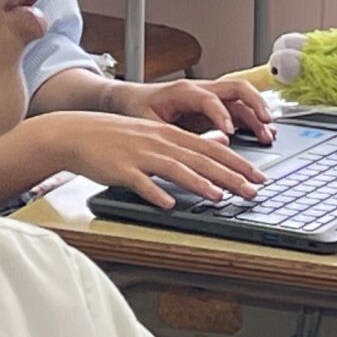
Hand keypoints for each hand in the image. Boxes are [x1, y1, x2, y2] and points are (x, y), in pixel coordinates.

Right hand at [41, 113, 265, 209]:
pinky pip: (141, 183)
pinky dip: (155, 193)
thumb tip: (219, 144)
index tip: (258, 176)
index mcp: (170, 134)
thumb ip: (187, 142)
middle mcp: (159, 141)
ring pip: (175, 168)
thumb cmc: (117, 137)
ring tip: (219, 197)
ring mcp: (140, 155)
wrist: (78, 133)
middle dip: (230, 175)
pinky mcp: (121, 169)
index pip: (212, 149)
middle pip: (201, 159)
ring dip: (199, 183)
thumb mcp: (155, 133)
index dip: (238, 162)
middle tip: (252, 190)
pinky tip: (168, 204)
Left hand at [111, 75, 276, 141]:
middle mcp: (201, 90)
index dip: (221, 115)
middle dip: (254, 103)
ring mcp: (209, 98)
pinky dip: (252, 121)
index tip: (230, 132)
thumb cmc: (137, 110)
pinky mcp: (213, 109)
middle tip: (266, 121)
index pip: (209, 98)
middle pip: (236, 88)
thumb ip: (178, 132)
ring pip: (241, 99)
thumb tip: (210, 141)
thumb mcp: (152, 124)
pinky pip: (238, 111)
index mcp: (183, 90)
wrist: (128, 102)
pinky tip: (262, 134)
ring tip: (269, 132)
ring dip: (257, 114)